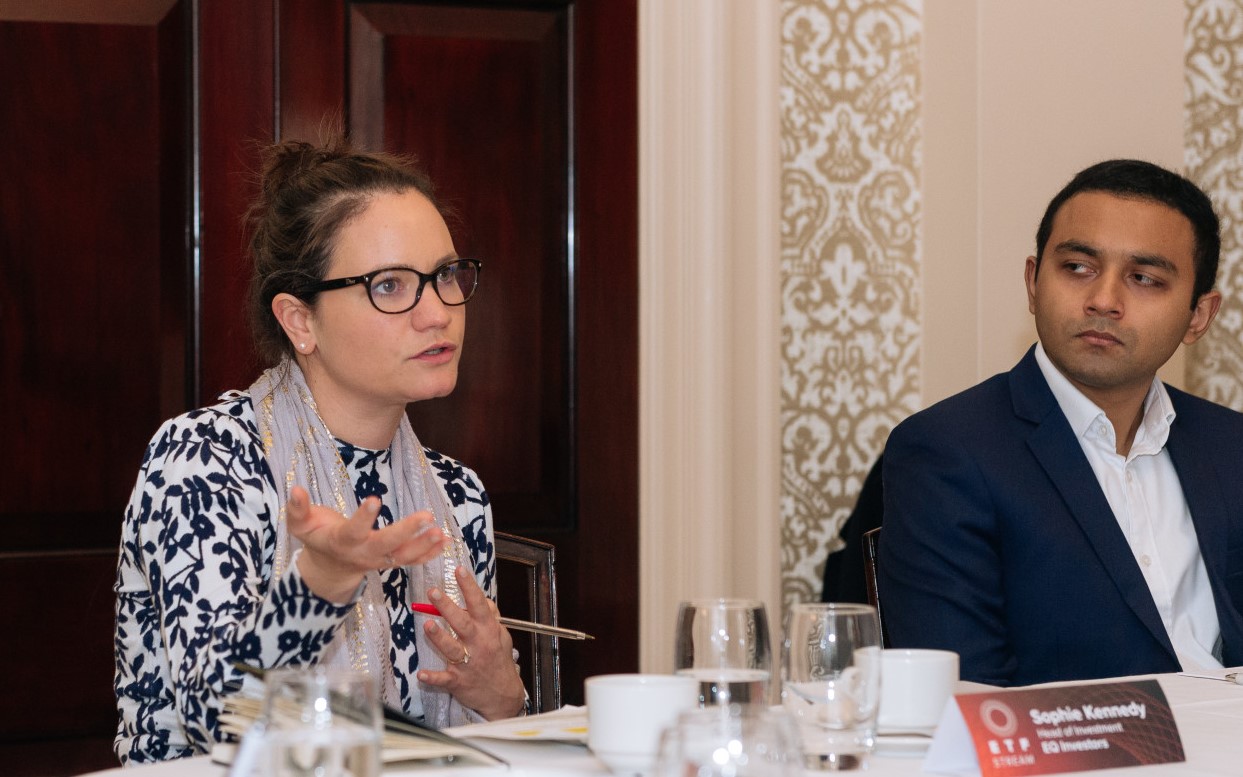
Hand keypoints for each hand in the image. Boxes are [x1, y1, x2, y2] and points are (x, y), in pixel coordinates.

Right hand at [287, 485, 448, 602]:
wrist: (329, 569)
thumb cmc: (317, 539)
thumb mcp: (300, 525)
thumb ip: (297, 509)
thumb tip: (295, 489)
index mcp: (342, 541)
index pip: (353, 530)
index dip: (363, 517)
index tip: (375, 499)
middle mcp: (363, 553)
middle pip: (386, 545)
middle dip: (406, 532)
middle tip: (426, 517)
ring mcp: (379, 560)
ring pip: (403, 556)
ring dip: (423, 545)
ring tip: (440, 531)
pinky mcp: (391, 562)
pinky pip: (412, 561)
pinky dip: (429, 553)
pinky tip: (446, 542)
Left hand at [417, 565, 527, 719]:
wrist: (502, 694)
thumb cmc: (498, 660)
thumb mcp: (501, 635)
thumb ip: (491, 617)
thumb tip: (482, 599)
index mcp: (488, 630)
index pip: (478, 604)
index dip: (469, 587)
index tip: (459, 570)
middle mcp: (478, 644)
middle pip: (462, 623)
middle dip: (447, 607)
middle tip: (433, 592)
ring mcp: (468, 664)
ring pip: (452, 648)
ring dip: (439, 637)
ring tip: (428, 625)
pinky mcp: (458, 681)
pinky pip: (444, 679)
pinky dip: (433, 678)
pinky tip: (421, 674)